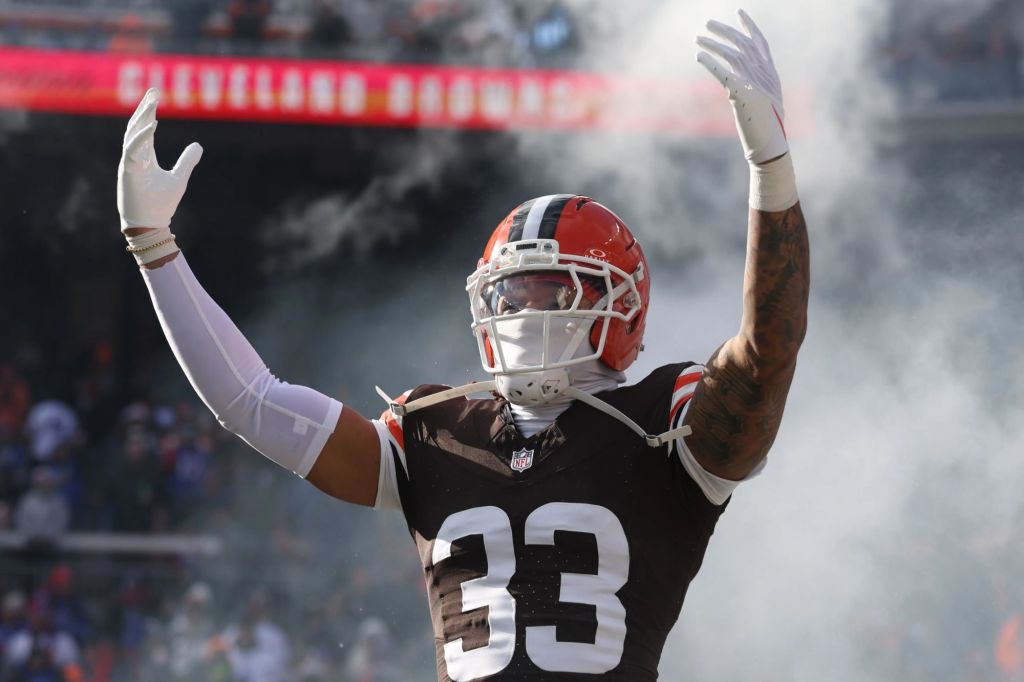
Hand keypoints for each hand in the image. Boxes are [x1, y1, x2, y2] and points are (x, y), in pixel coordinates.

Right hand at [117, 88, 202, 230]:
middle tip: (153, 90)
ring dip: (142, 118)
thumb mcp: (179, 178)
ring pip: (132, 135)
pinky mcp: (128, 172)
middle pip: (136, 127)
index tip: (155, 94)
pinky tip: (152, 125)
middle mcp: (134, 157)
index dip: (149, 111)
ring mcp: (129, 163)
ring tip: (152, 103)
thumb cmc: (161, 203)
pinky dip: (141, 137)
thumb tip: (198, 145)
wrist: (151, 224)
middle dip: (144, 108)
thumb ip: (187, 161)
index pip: (145, 128)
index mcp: (143, 156)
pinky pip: (132, 150)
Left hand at [696, 10, 787, 164]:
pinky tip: (699, 56)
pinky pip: (723, 73)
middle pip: (743, 44)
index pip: (760, 42)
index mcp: (772, 74)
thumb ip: (756, 86)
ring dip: (712, 44)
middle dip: (724, 30)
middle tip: (707, 23)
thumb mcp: (766, 102)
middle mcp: (765, 74)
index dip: (749, 26)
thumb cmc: (768, 128)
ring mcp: (754, 84)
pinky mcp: (742, 94)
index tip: (739, 11)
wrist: (771, 146)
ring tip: (697, 38)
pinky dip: (710, 62)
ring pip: (732, 55)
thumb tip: (736, 82)